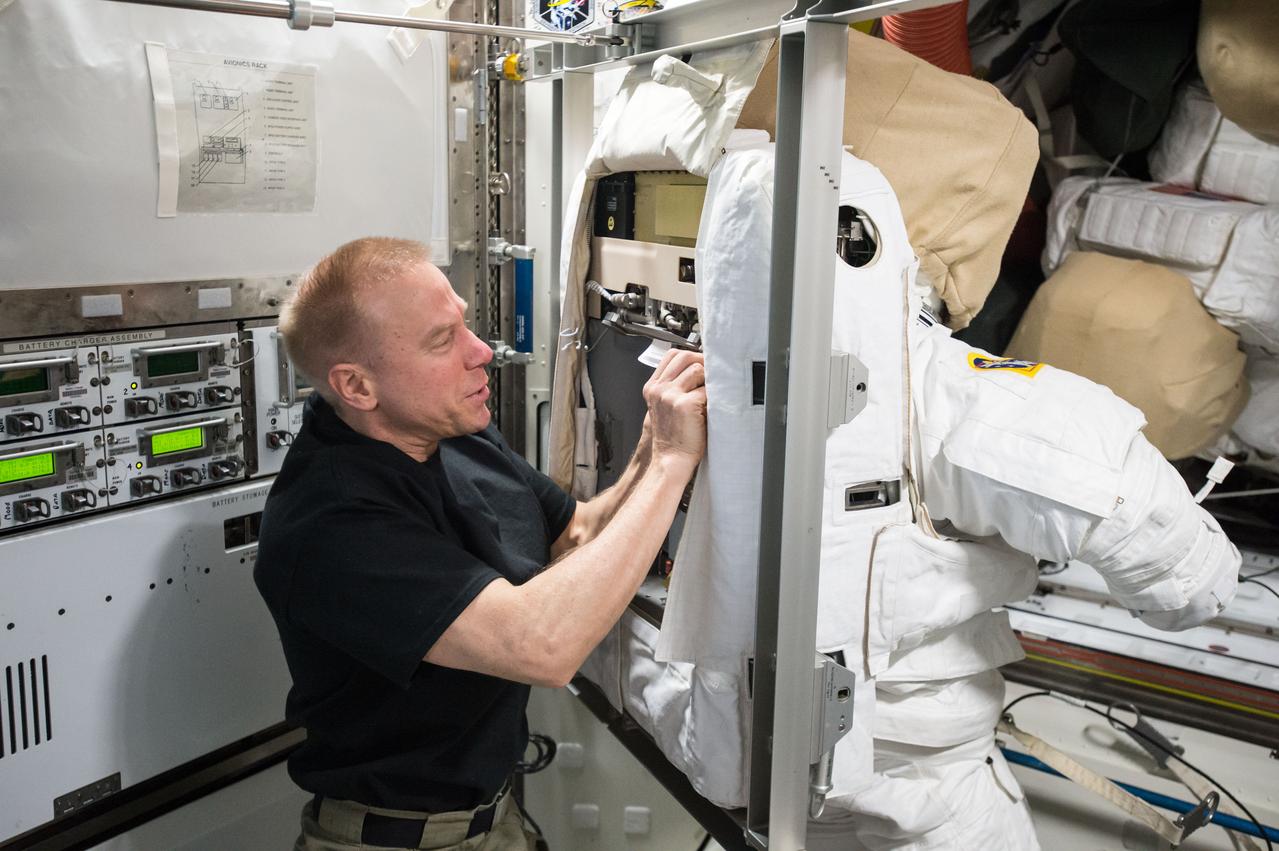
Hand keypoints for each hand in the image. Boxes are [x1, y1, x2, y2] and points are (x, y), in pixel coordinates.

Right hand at [642, 349, 706, 475]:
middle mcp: (659, 389)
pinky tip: (710, 408)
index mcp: (652, 387)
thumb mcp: (664, 406)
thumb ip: (673, 386)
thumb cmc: (672, 436)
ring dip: (708, 380)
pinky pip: (707, 389)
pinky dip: (712, 396)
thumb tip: (696, 368)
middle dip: (702, 362)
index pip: (672, 355)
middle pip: (685, 357)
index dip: (690, 356)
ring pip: (697, 369)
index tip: (702, 363)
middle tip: (711, 375)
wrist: (671, 459)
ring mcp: (670, 395)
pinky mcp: (685, 404)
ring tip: (709, 396)